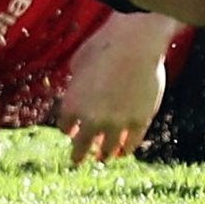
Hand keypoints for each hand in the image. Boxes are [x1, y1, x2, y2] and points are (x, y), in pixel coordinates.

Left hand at [56, 13, 178, 166]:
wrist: (135, 43)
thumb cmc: (104, 45)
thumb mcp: (80, 62)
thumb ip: (77, 81)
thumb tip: (78, 86)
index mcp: (72, 103)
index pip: (65, 126)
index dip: (68, 128)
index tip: (70, 131)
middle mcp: (91, 118)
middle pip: (82, 145)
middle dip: (79, 154)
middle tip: (77, 160)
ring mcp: (117, 123)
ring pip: (107, 149)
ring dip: (103, 154)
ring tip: (103, 157)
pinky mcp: (139, 122)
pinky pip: (131, 143)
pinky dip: (126, 149)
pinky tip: (123, 151)